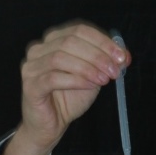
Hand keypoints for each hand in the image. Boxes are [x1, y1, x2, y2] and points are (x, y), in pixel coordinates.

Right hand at [2, 22, 129, 154]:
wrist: (51, 124)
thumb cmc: (69, 98)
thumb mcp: (93, 77)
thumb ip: (105, 64)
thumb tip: (124, 56)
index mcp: (53, 40)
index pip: (79, 30)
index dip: (103, 41)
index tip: (122, 56)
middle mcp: (39, 49)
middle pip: (70, 41)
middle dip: (97, 54)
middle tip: (114, 70)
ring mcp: (31, 66)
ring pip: (60, 57)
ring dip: (87, 67)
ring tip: (104, 79)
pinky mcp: (31, 85)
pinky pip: (53, 78)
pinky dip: (76, 80)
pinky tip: (90, 85)